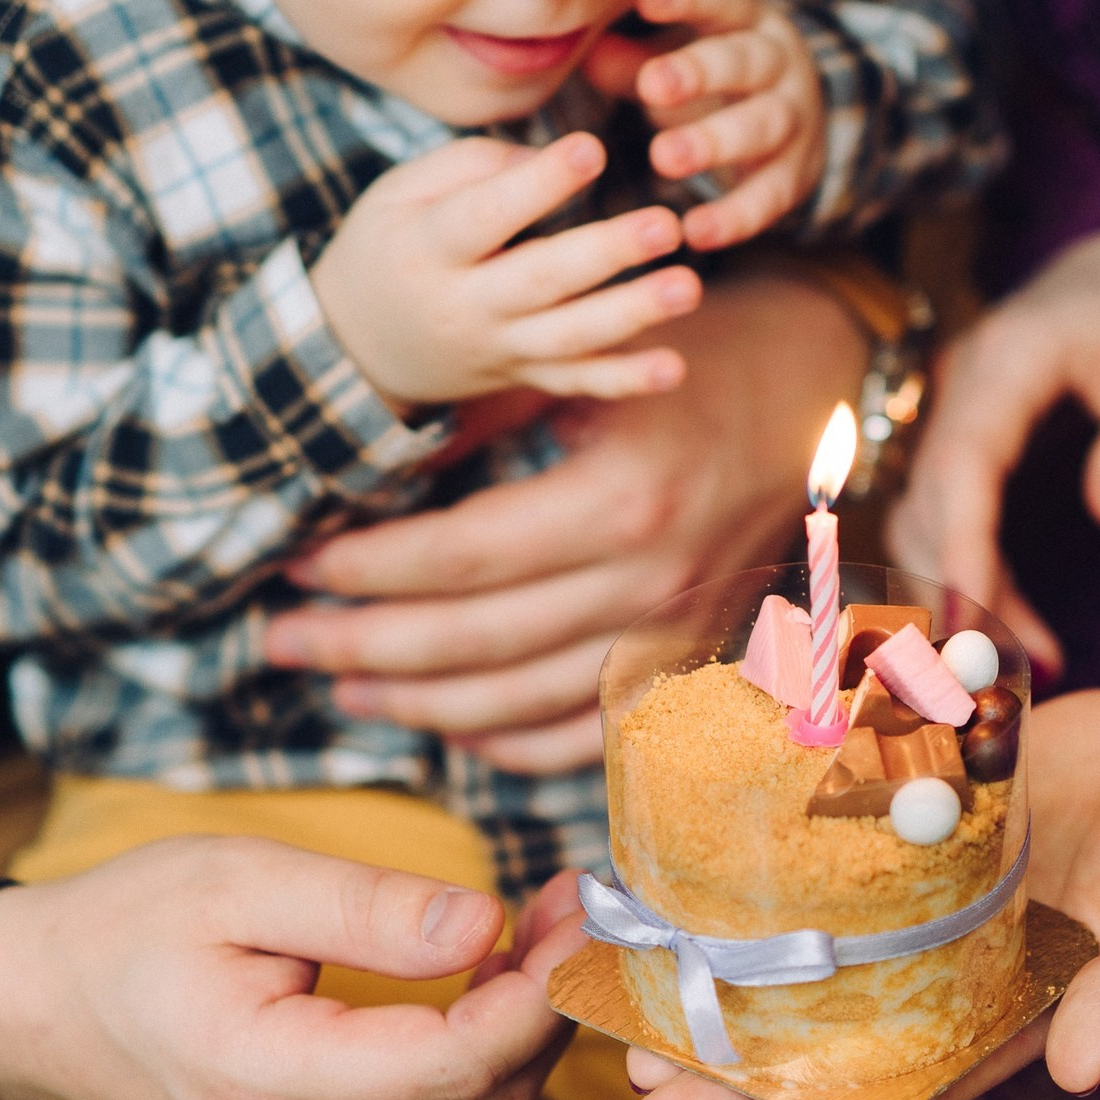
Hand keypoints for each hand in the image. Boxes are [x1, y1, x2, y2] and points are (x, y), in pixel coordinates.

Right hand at [0, 834, 586, 1099]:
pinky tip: (487, 982)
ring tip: (542, 933)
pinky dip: (484, 1062)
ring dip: (526, 1036)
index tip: (576, 913)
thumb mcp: (238, 882)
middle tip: (575, 908)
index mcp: (269, 1076)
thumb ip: (364, 908)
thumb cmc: (127, 927)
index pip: (454, 1064)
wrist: (34, 1008)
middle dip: (551, 1009)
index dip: (538, 994)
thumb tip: (483, 924)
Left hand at [264, 269, 867, 770]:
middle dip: (361, 646)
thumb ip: (483, 412)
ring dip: (415, 704)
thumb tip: (369, 457)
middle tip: (281, 640)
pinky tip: (444, 725)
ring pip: (518, 705)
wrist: (818, 386)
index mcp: (618, 501)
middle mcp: (650, 583)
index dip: (365, 571)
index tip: (295, 565)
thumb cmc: (698, 354)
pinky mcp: (689, 660)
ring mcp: (674, 634)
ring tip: (341, 680)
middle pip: (473, 646)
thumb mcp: (588, 364)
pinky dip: (507, 744)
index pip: (459, 561)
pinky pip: (585, 736)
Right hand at [310, 132, 701, 406]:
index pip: (486, 216)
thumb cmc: (390, 246)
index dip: (538, 185)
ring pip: (570, 337)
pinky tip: (674, 367)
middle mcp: (465, 305)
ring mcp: (499, 348)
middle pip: (542, 279)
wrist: (358, 345)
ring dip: (632, 314)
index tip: (592, 149)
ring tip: (687, 287)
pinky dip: (626, 380)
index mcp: (428, 248)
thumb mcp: (400, 193)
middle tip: (665, 224)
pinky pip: (578, 382)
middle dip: (606, 253)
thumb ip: (472, 166)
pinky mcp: (523, 376)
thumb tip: (553, 159)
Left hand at [586, 0, 825, 251]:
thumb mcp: (676, 59)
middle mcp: (778, 63)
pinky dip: (734, 216)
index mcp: (745, 19)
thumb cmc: (714, 79)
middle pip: (745, 61)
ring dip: (713, 142)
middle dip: (700, 72)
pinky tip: (695, 231)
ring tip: (664, 158)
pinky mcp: (794, 175)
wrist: (796, 124)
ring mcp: (794, 119)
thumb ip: (631, 59)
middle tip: (653, 85)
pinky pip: (769, 196)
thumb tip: (581, 50)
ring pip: (762, 125)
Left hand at [623, 679, 1099, 1099]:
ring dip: (718, 995)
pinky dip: (739, 892)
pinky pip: (805, 870)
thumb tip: (1084, 1072)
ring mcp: (912, 901)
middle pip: (827, 1039)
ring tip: (624, 1023)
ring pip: (799, 963)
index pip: (908, 1087)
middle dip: (737, 1081)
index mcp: (1012, 1011)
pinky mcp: (889, 823)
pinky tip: (664, 902)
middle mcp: (945, 968)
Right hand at [887, 228, 1099, 671]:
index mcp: (1006, 361)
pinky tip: (1020, 641)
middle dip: (958, 597)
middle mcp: (959, 394)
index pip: (964, 465)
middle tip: (1006, 684)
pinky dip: (971, 589)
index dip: (962, 550)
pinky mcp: (961, 456)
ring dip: (964, 604)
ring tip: (1028, 675)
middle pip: (927, 508)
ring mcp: (952, 424)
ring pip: (924, 529)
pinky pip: (944, 532)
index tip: (974, 627)